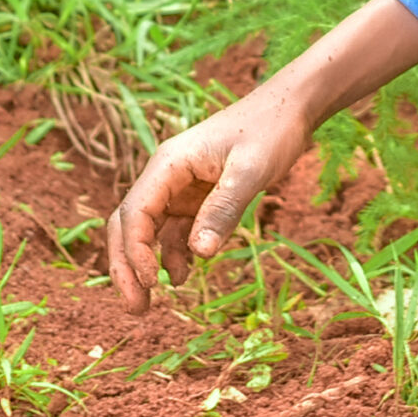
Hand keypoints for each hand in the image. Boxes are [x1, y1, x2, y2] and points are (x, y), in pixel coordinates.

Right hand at [106, 0, 417, 308]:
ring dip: (145, 265)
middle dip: (126, 266)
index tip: (150, 284)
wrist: (291, 108)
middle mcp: (166, 176)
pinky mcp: (197, 196)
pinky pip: (175, 230)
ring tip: (150, 304)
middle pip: (129, 225)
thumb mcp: (250, 171)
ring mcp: (179, 187)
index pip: (134, 213)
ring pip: (148, 231)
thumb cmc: (270, 131)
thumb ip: (223, 210)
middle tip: (136, 308)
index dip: (135, 252)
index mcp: (168, 164)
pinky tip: (182, 276)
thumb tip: (198, 255)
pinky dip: (173, 253)